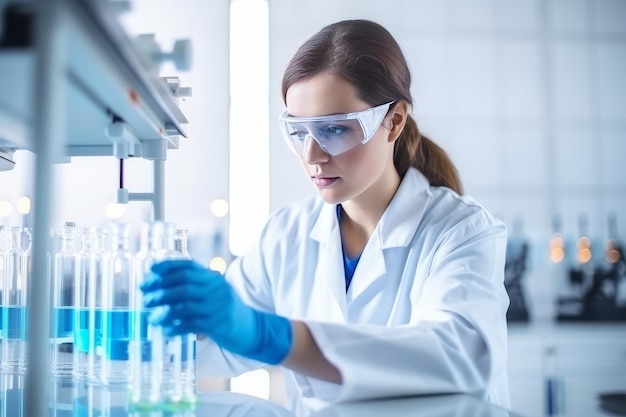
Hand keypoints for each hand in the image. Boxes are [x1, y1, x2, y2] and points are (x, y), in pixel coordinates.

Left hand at [141, 259, 291, 363]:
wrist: (250, 328)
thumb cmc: (224, 310)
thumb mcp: (213, 293)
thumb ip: (193, 288)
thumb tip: (158, 289)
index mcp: (212, 277)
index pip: (187, 265)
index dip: (167, 266)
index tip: (150, 271)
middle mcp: (216, 288)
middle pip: (183, 283)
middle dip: (160, 290)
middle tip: (146, 298)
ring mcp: (217, 306)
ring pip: (184, 304)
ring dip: (164, 311)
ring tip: (152, 318)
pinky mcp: (217, 324)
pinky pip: (190, 324)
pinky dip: (175, 327)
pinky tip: (166, 330)